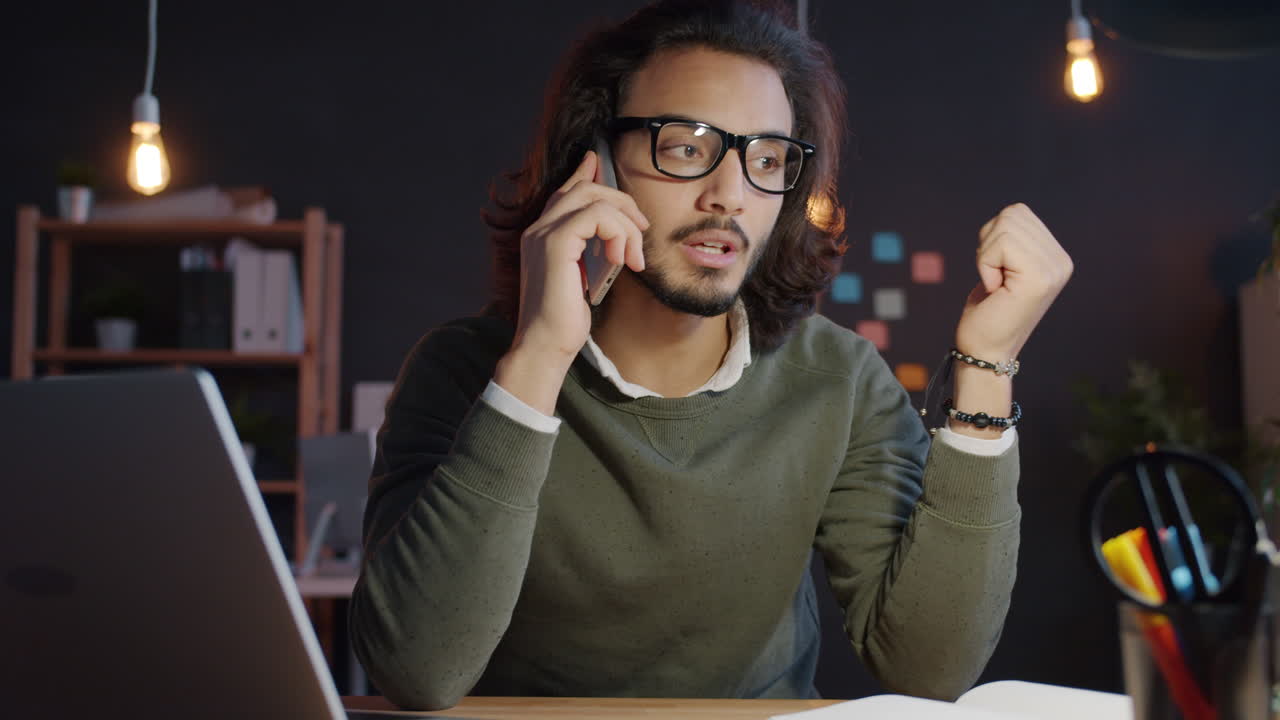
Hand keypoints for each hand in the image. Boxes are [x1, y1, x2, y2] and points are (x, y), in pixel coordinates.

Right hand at [495, 150, 647, 413]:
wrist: (545, 347)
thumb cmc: (564, 322)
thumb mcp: (582, 278)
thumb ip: (590, 250)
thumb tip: (611, 233)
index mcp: (541, 236)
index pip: (564, 192)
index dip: (584, 174)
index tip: (597, 162)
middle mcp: (537, 229)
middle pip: (583, 189)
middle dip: (621, 202)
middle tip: (642, 229)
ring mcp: (543, 234)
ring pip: (594, 199)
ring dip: (625, 224)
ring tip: (632, 257)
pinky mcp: (555, 244)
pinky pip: (595, 216)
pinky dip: (617, 233)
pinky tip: (621, 258)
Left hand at [954, 203, 1072, 361]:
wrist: (986, 351)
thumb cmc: (987, 311)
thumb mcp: (1003, 266)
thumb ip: (1014, 240)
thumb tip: (1012, 212)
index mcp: (1056, 256)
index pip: (1017, 212)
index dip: (992, 238)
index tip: (997, 272)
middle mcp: (1062, 261)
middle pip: (1011, 214)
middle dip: (988, 244)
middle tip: (994, 278)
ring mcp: (1054, 269)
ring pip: (1004, 225)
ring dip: (986, 255)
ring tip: (996, 284)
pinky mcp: (1039, 277)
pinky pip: (999, 244)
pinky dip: (985, 264)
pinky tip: (994, 289)